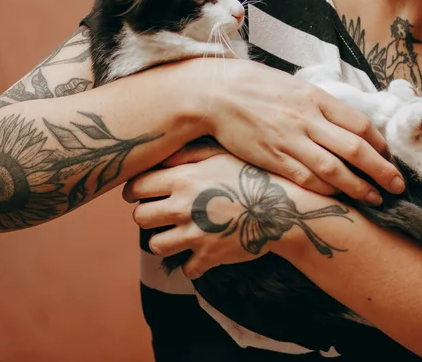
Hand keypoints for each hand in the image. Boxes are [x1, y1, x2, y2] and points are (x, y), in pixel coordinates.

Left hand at [123, 150, 354, 278]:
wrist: (286, 206)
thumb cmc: (255, 174)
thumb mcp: (223, 153)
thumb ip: (189, 153)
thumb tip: (162, 154)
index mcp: (183, 178)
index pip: (136, 186)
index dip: (135, 190)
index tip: (140, 193)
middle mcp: (182, 207)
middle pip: (140, 217)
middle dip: (148, 215)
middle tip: (162, 213)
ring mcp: (194, 234)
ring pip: (156, 245)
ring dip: (165, 241)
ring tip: (178, 234)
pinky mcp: (208, 256)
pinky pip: (186, 269)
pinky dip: (192, 263)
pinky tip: (202, 252)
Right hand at [200, 59, 403, 203]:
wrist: (217, 94)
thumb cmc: (258, 87)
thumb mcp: (296, 86)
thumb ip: (321, 105)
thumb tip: (347, 123)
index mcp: (317, 98)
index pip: (359, 123)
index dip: (379, 143)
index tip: (388, 156)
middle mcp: (308, 119)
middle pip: (355, 149)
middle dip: (381, 170)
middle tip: (398, 186)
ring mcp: (291, 141)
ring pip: (334, 170)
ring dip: (359, 187)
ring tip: (375, 199)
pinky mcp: (273, 159)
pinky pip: (306, 180)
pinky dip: (327, 191)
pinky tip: (340, 198)